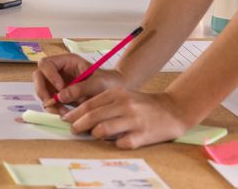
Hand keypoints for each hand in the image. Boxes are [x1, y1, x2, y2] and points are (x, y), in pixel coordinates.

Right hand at [34, 53, 126, 111]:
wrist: (116, 93)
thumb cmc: (109, 83)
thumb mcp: (97, 83)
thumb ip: (80, 88)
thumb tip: (60, 96)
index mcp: (66, 61)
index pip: (46, 64)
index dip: (49, 76)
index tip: (61, 88)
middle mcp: (59, 71)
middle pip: (39, 76)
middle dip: (42, 90)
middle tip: (51, 103)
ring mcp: (58, 84)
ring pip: (42, 90)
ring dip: (49, 102)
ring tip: (63, 111)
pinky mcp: (60, 96)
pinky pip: (50, 102)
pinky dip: (54, 109)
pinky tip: (65, 113)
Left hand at [62, 88, 191, 147]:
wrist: (172, 109)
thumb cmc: (142, 104)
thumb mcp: (123, 95)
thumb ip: (104, 103)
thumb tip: (80, 114)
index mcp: (117, 94)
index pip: (90, 104)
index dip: (75, 113)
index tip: (66, 119)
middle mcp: (125, 105)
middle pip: (93, 116)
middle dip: (78, 125)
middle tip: (73, 130)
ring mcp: (134, 120)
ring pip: (103, 130)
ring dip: (94, 134)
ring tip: (93, 135)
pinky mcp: (143, 135)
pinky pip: (121, 143)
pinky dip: (115, 144)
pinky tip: (115, 141)